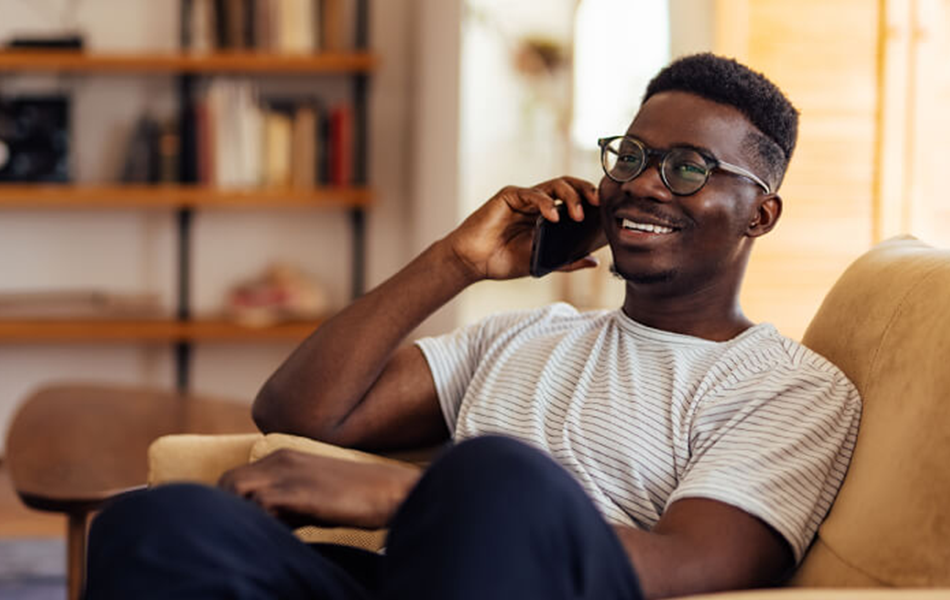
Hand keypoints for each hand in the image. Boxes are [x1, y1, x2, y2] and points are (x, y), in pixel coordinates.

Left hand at [218, 449, 421, 529]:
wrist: (391, 491)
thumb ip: (284, 503)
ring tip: (265, 533)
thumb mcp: (312, 496)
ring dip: (243, 515)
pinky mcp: (297, 491)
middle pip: (227, 482)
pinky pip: (259, 505)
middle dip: (229, 509)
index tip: (244, 525)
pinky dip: (262, 523)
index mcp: (282, 456)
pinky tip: (283, 535)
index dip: (232, 504)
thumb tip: (263, 525)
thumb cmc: (356, 499)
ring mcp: (287, 473)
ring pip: (235, 490)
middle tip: (248, 533)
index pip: (234, 479)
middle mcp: (280, 459)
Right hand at [442, 176, 599, 280]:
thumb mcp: (541, 263)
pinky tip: (554, 217)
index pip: (573, 199)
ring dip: (571, 196)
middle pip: (568, 186)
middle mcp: (537, 203)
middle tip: (599, 204)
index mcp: (546, 216)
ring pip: (555, 185)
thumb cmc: (502, 262)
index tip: (606, 211)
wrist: (473, 262)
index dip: (590, 201)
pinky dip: (546, 203)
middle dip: (586, 191)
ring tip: (579, 214)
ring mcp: (524, 198)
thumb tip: (594, 261)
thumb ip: (566, 262)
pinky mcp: (509, 196)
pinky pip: (532, 193)